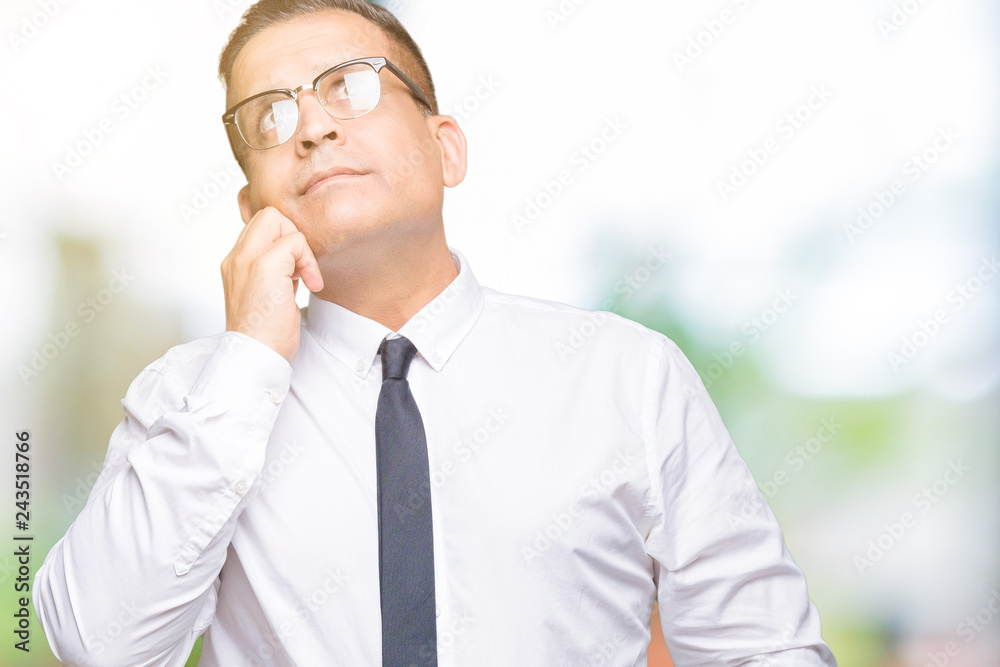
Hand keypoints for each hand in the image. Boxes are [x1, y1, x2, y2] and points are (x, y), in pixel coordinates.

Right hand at [221, 207, 323, 362]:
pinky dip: (308, 261)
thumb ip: (273, 273)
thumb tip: (293, 262)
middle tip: (298, 268)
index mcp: (234, 264)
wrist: (254, 357)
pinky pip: (294, 241)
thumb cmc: (263, 336)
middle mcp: (235, 258)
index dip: (283, 240)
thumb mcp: (266, 296)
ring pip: (278, 220)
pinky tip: (309, 286)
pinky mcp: (264, 266)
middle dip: (292, 235)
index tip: (292, 270)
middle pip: (267, 215)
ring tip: (301, 279)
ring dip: (300, 248)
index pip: (259, 227)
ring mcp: (246, 259)